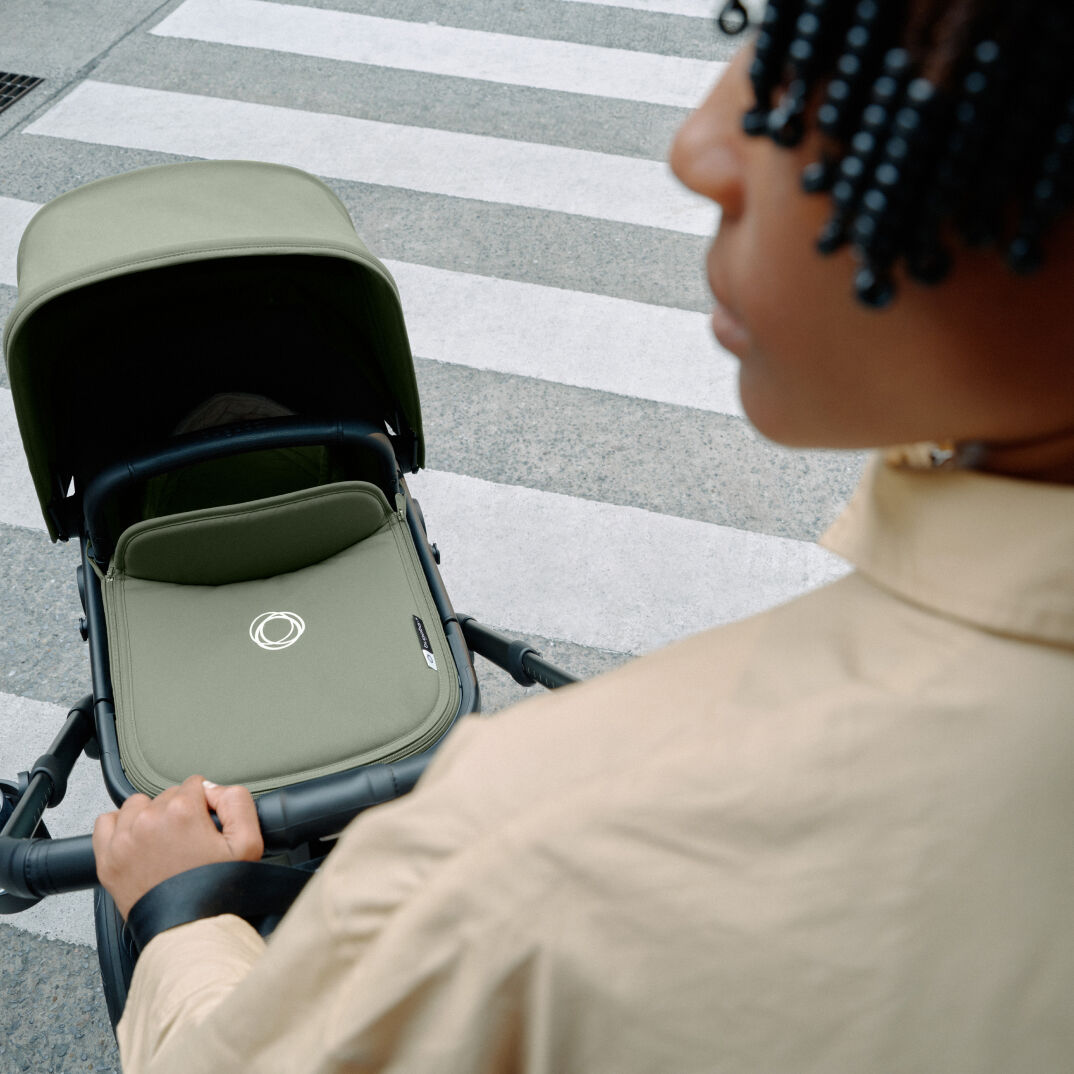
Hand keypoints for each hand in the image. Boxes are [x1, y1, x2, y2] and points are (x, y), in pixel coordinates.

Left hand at [93, 775, 263, 919]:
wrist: (190, 930)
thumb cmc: (217, 892)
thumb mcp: (249, 842)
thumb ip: (237, 800)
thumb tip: (213, 789)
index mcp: (182, 812)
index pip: (195, 785)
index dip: (206, 804)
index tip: (207, 824)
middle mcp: (149, 820)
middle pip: (168, 795)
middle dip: (180, 811)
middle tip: (190, 841)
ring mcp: (124, 840)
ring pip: (138, 805)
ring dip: (151, 816)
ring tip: (164, 841)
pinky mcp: (108, 859)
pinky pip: (105, 823)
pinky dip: (119, 827)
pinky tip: (137, 841)